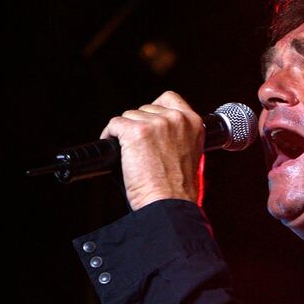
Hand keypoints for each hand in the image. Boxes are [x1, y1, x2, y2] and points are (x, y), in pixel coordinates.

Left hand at [100, 91, 203, 209]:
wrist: (170, 204)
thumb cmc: (179, 190)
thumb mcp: (190, 155)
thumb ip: (179, 137)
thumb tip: (157, 134)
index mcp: (194, 123)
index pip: (169, 98)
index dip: (155, 109)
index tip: (149, 123)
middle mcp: (176, 119)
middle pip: (145, 109)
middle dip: (139, 126)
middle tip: (138, 149)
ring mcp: (156, 124)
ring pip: (129, 117)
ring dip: (125, 133)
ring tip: (129, 155)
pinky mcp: (136, 131)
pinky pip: (115, 125)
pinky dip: (109, 136)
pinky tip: (116, 153)